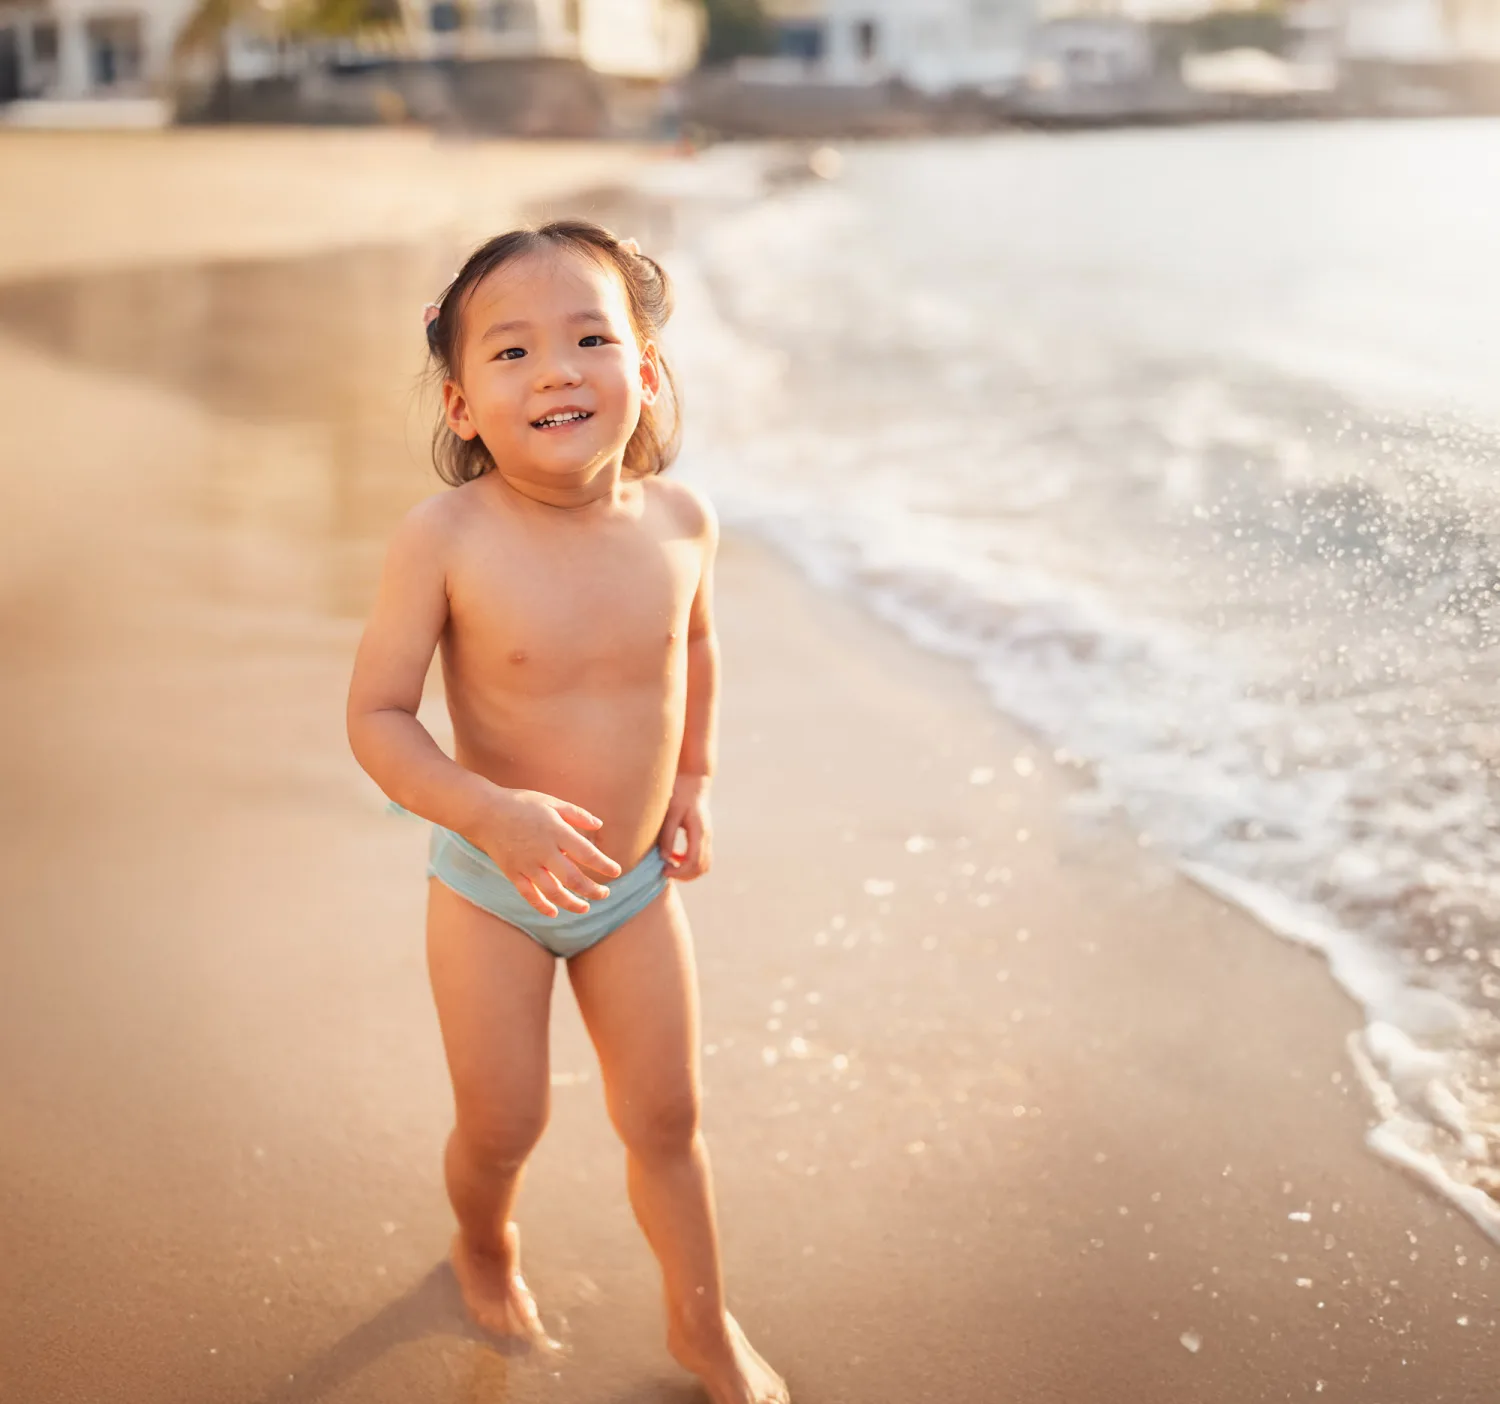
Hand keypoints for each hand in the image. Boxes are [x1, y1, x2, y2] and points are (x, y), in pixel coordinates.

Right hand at [469, 787, 623, 917]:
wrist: (484, 812)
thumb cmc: (521, 803)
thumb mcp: (551, 802)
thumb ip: (576, 814)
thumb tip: (599, 826)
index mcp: (556, 831)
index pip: (587, 853)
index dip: (604, 865)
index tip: (616, 872)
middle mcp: (543, 851)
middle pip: (573, 878)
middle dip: (592, 890)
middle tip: (605, 894)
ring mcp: (527, 864)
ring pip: (553, 892)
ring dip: (571, 903)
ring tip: (585, 908)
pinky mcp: (512, 873)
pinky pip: (529, 895)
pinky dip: (542, 906)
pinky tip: (554, 913)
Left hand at [658, 773, 712, 880]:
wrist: (694, 781)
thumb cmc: (680, 794)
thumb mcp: (670, 813)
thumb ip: (668, 835)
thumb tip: (664, 857)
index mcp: (699, 831)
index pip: (694, 861)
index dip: (679, 871)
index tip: (663, 870)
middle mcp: (706, 836)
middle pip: (702, 868)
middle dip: (684, 876)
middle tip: (665, 871)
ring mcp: (707, 838)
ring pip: (704, 866)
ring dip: (688, 872)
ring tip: (669, 866)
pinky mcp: (704, 837)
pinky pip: (702, 859)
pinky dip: (689, 864)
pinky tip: (674, 857)